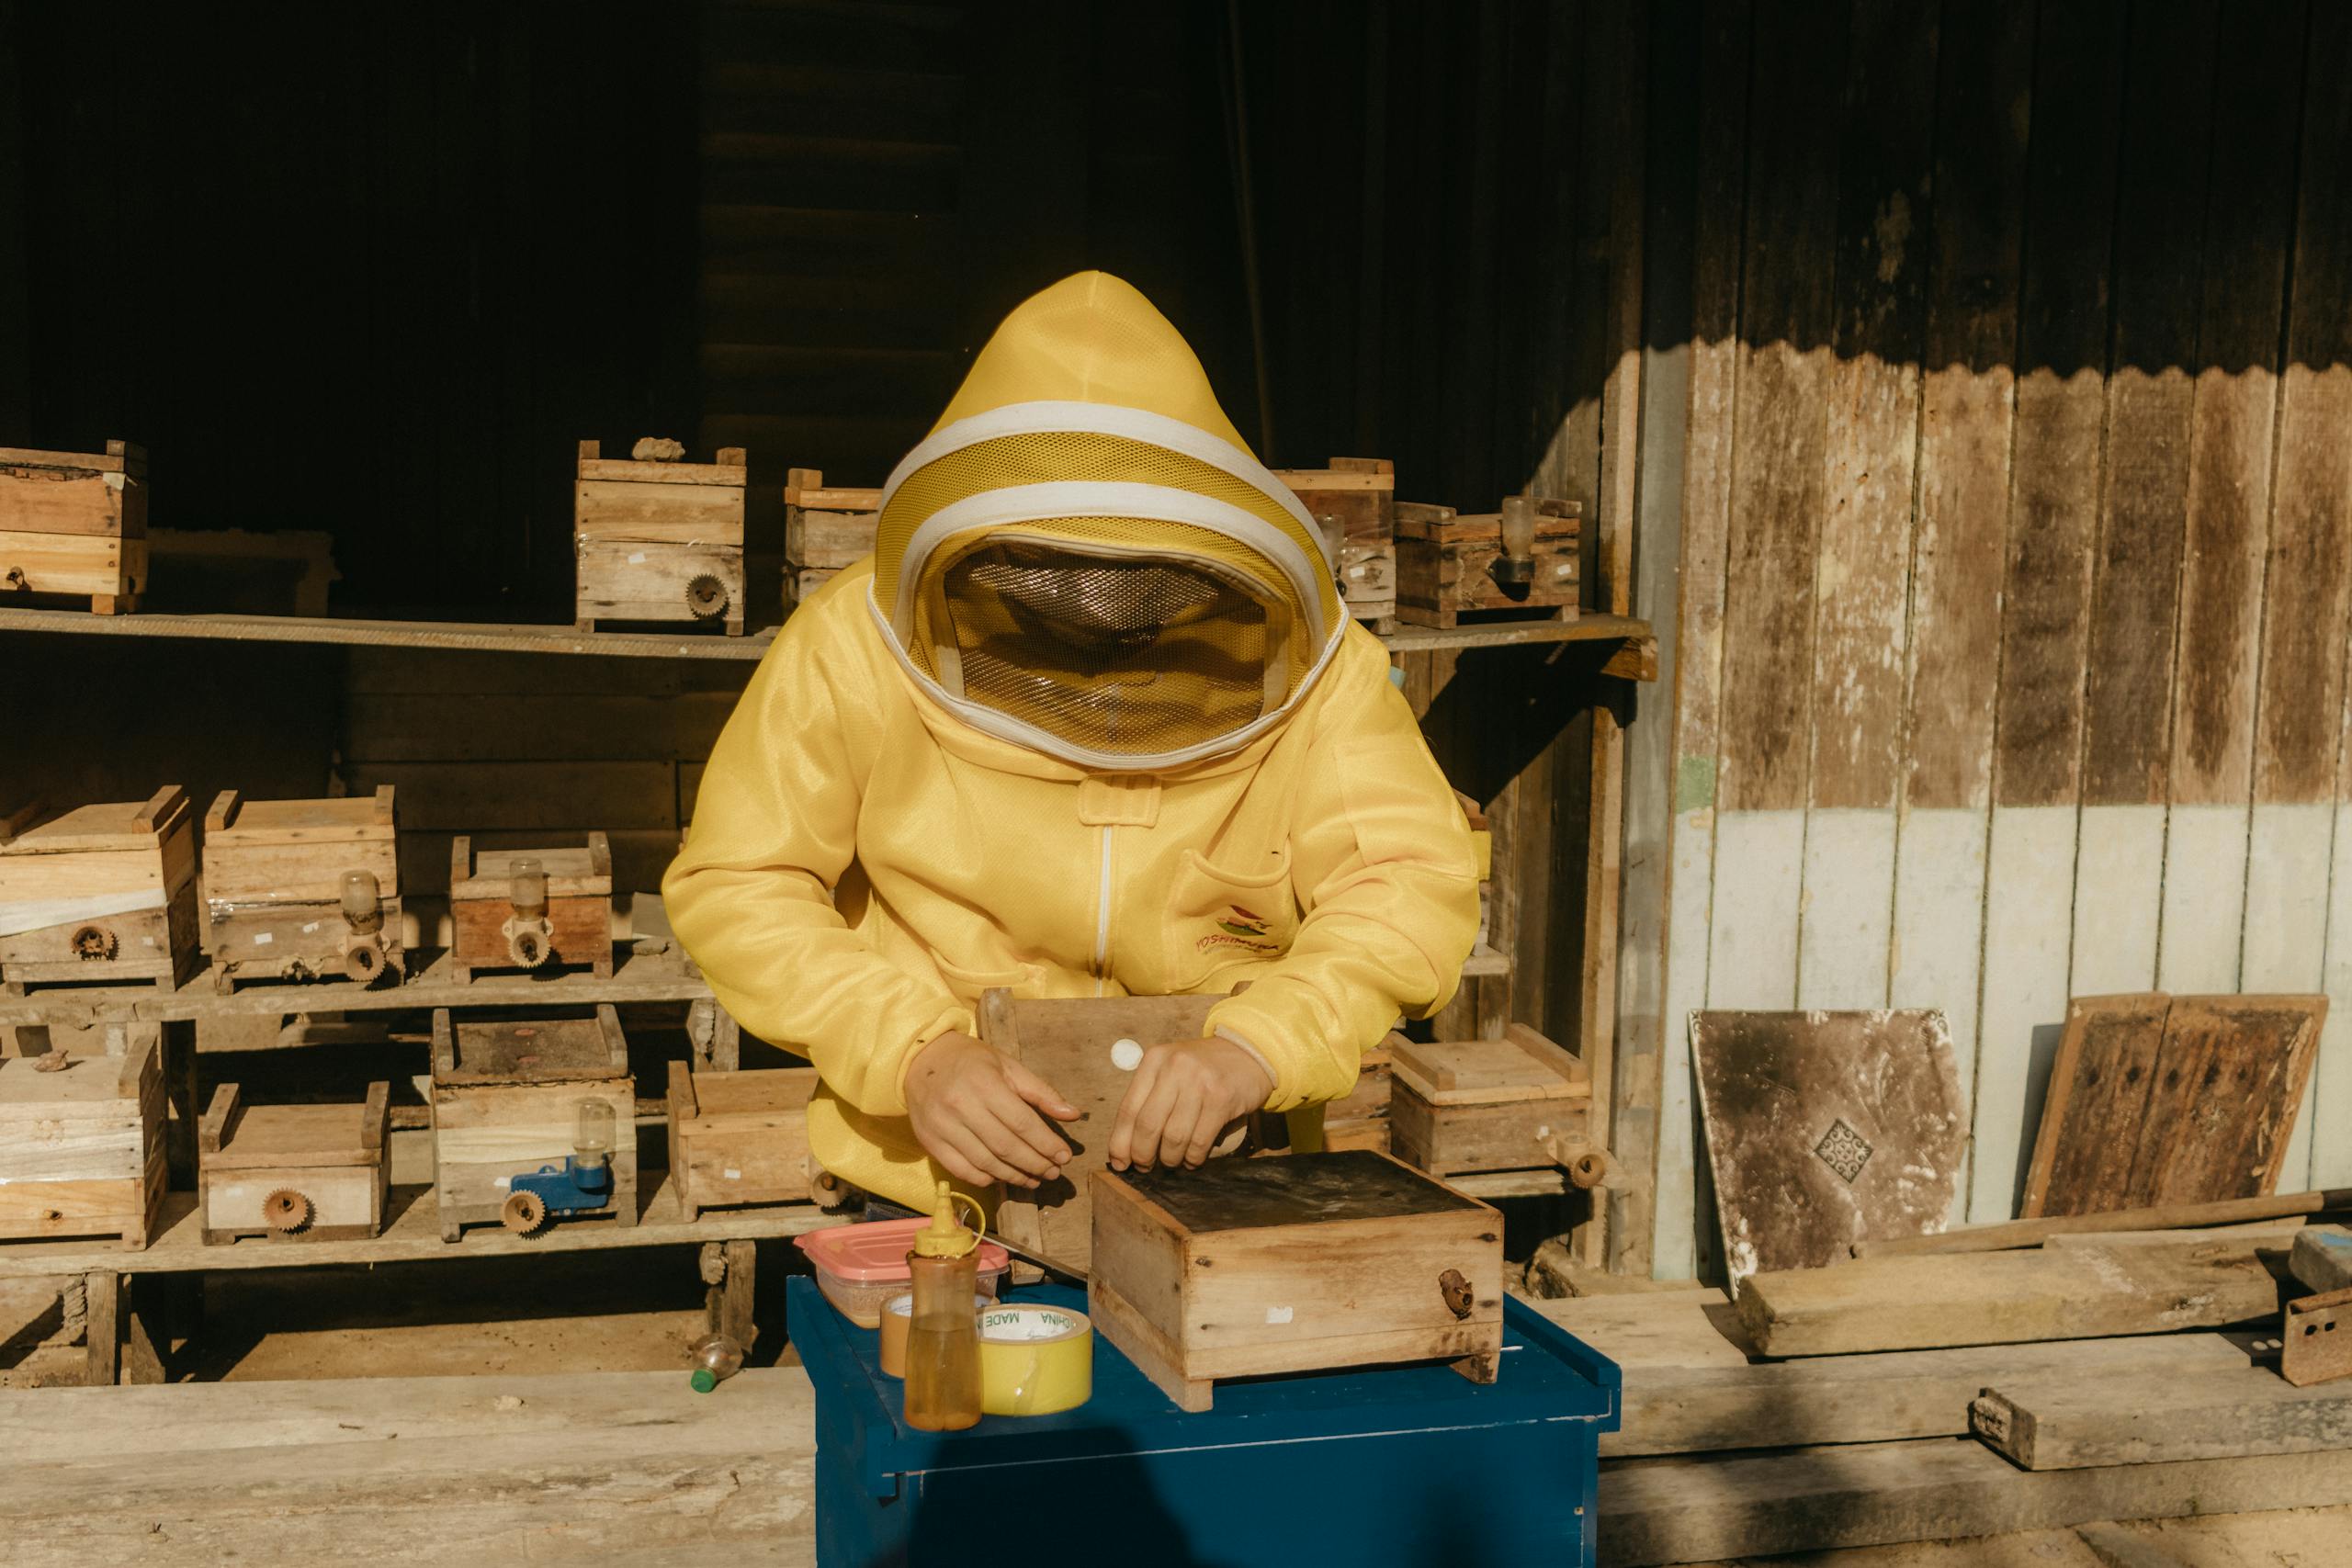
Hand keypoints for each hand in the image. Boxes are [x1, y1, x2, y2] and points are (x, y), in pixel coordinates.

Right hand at [904, 1032, 1080, 1189]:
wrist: (921, 1060)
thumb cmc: (971, 1061)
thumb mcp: (1008, 1066)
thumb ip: (1041, 1091)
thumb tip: (1073, 1114)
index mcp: (984, 1084)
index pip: (1022, 1123)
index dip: (1046, 1144)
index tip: (1065, 1157)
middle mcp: (961, 1107)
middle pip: (1006, 1147)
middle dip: (1035, 1164)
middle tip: (1053, 1172)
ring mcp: (943, 1127)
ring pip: (986, 1164)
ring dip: (1015, 1176)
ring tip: (1035, 1179)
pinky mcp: (930, 1143)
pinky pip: (964, 1171)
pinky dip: (988, 1178)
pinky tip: (1004, 1176)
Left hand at [1108, 1038, 1273, 1172]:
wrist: (1249, 1053)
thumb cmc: (1202, 1070)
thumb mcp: (1170, 1071)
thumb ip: (1148, 1100)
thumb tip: (1125, 1148)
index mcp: (1154, 1060)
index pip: (1128, 1109)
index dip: (1120, 1142)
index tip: (1119, 1163)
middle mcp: (1174, 1068)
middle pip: (1147, 1125)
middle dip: (1142, 1155)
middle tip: (1144, 1168)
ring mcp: (1199, 1082)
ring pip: (1173, 1137)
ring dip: (1169, 1159)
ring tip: (1171, 1163)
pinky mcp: (1222, 1099)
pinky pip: (1199, 1141)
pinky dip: (1192, 1158)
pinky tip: (1191, 1160)